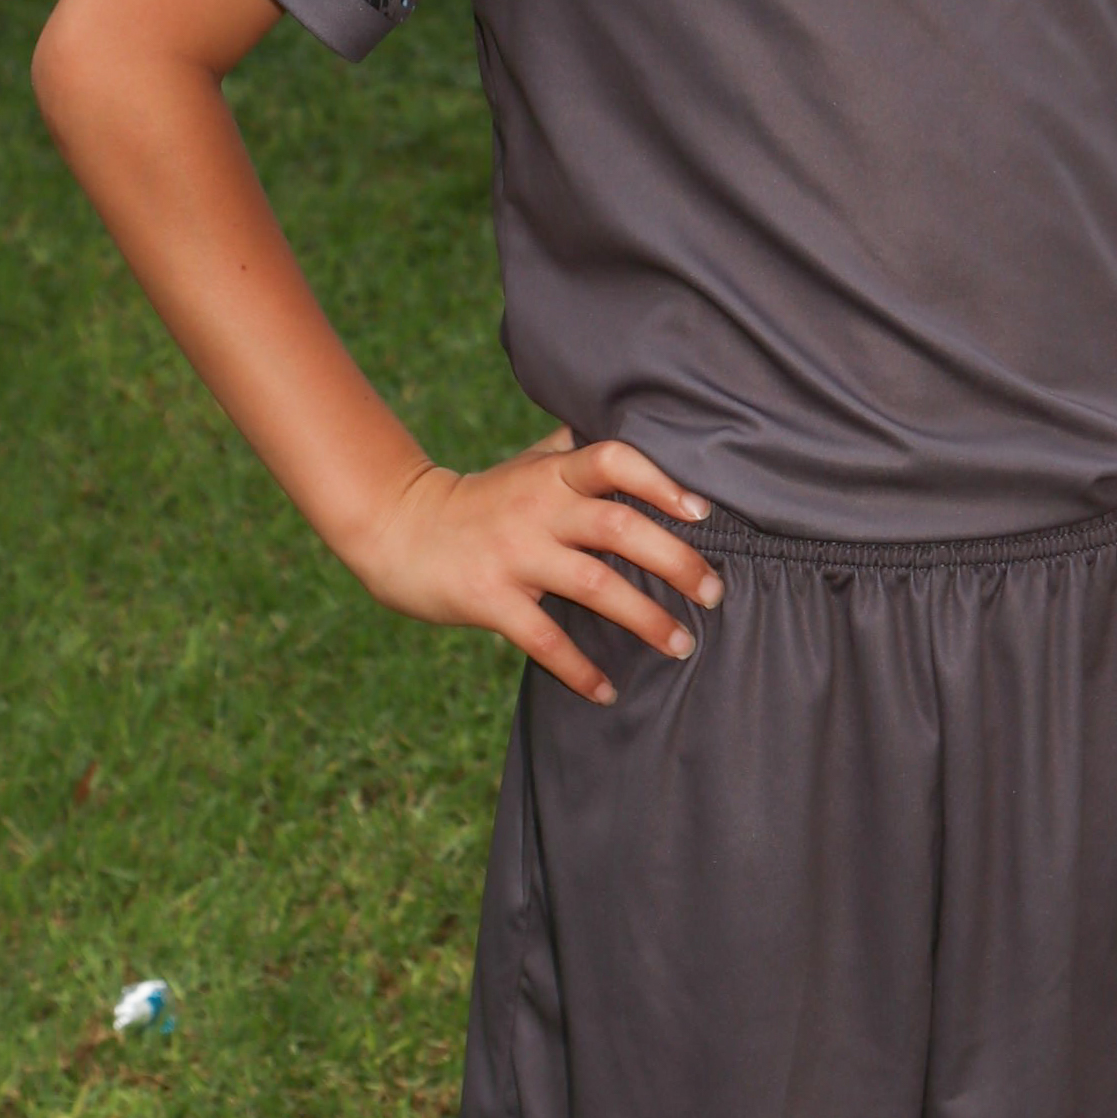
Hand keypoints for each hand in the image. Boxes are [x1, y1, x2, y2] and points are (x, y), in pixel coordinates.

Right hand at [352, 431, 721, 704]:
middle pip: (617, 527)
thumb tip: (640, 427)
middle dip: (674, 560)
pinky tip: (607, 690)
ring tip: (683, 645)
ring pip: (593, 585)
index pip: (613, 460)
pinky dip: (579, 669)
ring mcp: (514, 555)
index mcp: (553, 474)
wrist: (401, 529)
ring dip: (644, 618)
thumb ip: (579, 450)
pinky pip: (544, 638)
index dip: (659, 481)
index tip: (701, 511)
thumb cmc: (484, 496)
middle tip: (715, 591)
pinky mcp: (489, 599)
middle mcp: (538, 509)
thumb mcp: (529, 463)